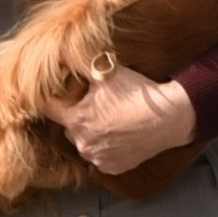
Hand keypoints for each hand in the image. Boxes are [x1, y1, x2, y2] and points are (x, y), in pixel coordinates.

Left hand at [44, 65, 195, 174]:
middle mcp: (83, 144)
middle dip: (76, 116)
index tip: (55, 95)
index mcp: (76, 120)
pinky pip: (100, 158)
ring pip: (84, 143)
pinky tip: (119, 135)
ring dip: (91, 134)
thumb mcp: (107, 72)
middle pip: (67, 127)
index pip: (48, 110)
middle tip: (95, 105)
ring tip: (110, 120)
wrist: (169, 117)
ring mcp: (98, 159)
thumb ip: (77, 62)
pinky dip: (105, 148)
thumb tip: (59, 48)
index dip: (51, 100)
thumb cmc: (137, 93)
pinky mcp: (112, 169)